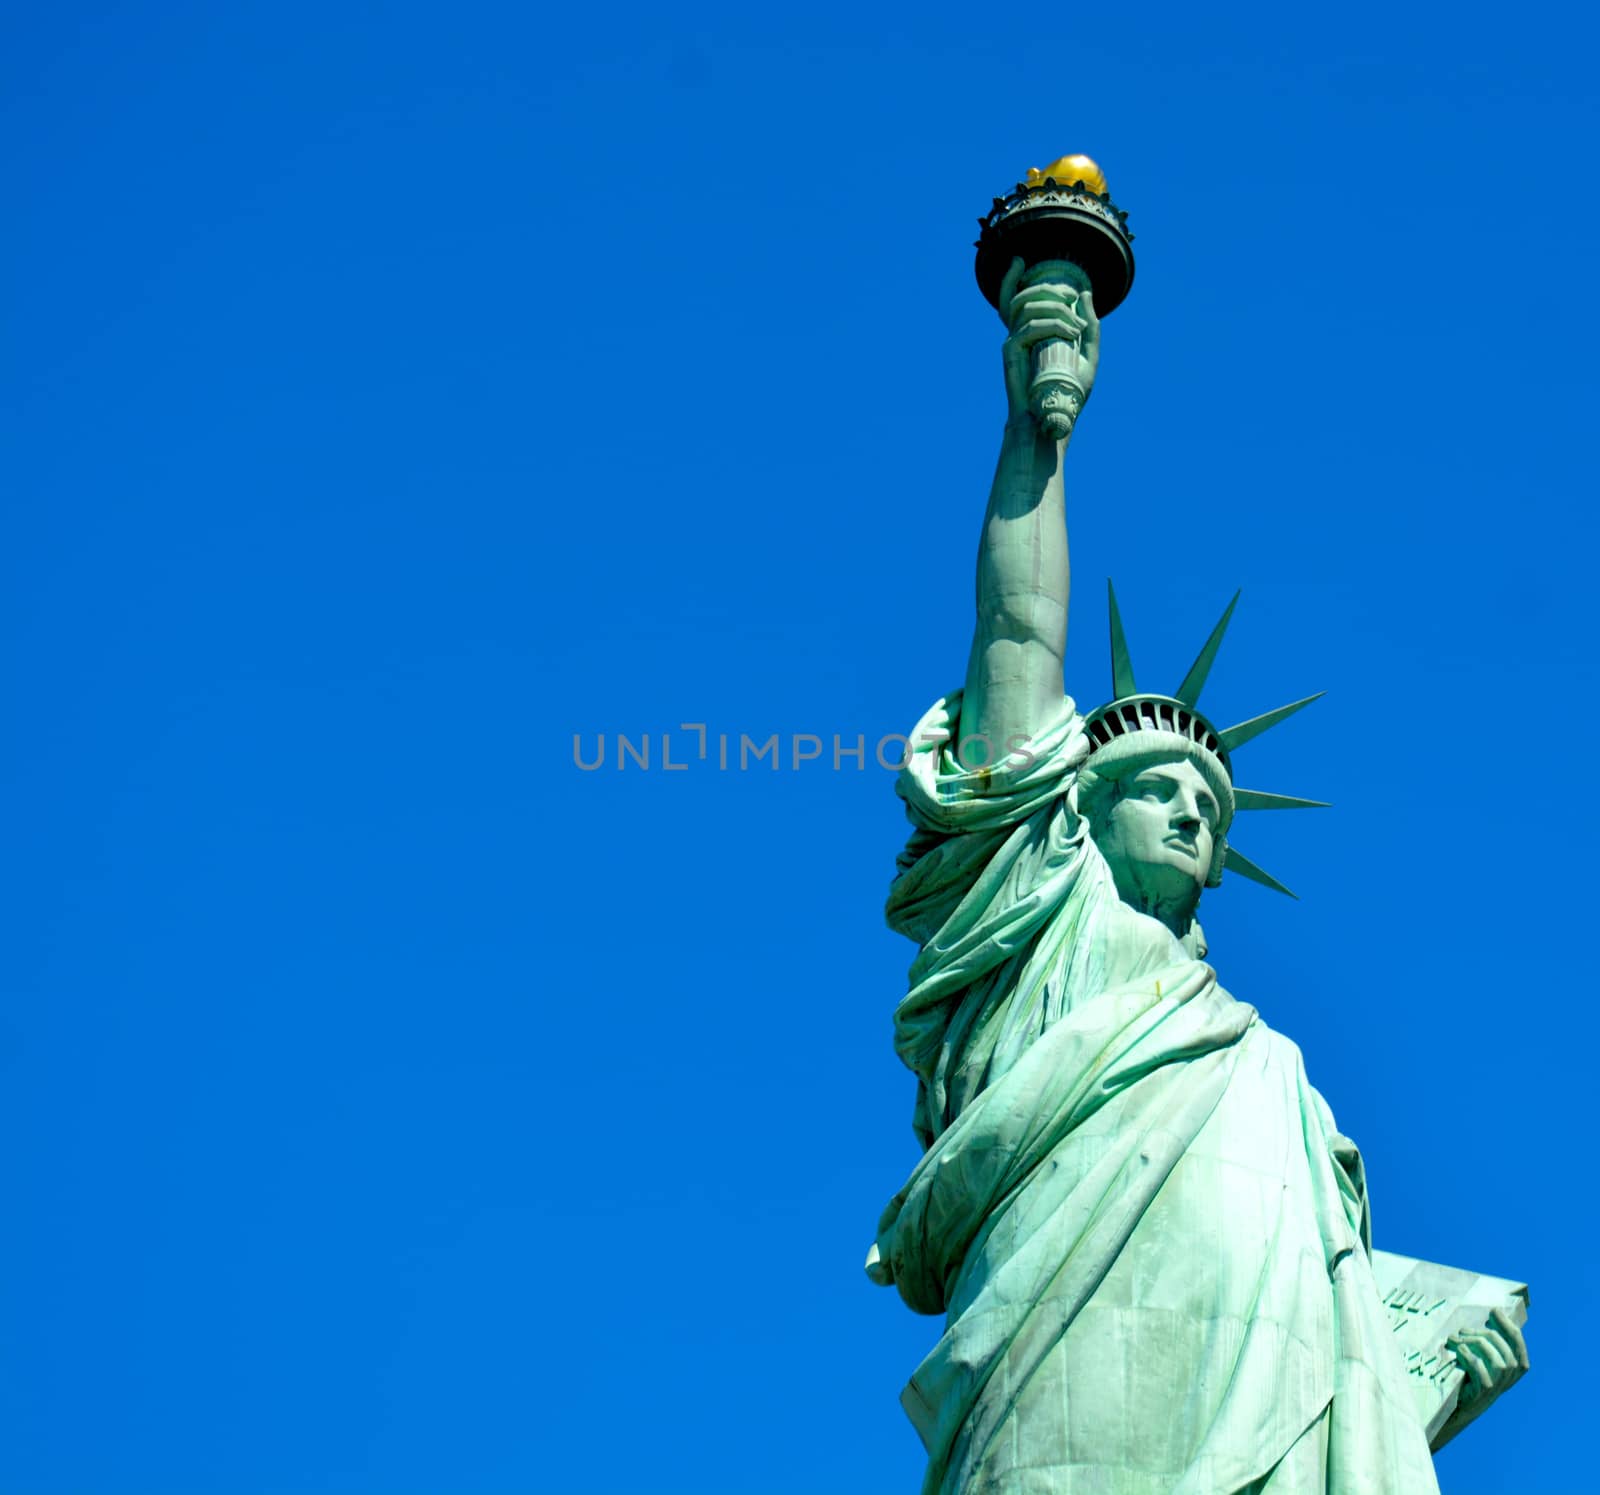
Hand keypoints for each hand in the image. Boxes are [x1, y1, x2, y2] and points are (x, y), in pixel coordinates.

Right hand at [998, 256, 1099, 434]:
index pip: (1013, 298)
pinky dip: (1053, 325)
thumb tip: (1085, 294)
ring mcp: (1011, 343)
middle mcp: (1016, 335)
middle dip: (1047, 289)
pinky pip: (1029, 327)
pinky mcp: (1011, 353)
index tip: (1020, 260)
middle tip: (1071, 300)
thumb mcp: (1087, 355)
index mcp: (1029, 333)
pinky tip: (1069, 333)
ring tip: (1075, 324)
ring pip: (1026, 307)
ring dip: (1055, 308)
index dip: (1012, 277)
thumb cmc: (1066, 391)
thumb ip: (1089, 326)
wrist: (1051, 418)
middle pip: (1021, 296)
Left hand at [1432, 1307, 1528, 1448]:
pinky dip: (1469, 1356)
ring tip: (1454, 1338)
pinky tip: (1457, 1350)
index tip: (1494, 1311)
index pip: (1518, 1346)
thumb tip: (1492, 1314)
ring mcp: (1496, 1388)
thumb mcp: (1481, 1360)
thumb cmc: (1466, 1378)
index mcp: (1511, 1371)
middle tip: (1463, 1329)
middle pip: (1505, 1350)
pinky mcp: (1483, 1393)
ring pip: (1496, 1360)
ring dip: (1474, 1343)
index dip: (1508, 1327)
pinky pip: (1480, 1371)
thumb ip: (1488, 1343)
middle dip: (1484, 1334)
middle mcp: (1508, 1380)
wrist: (1454, 1407)